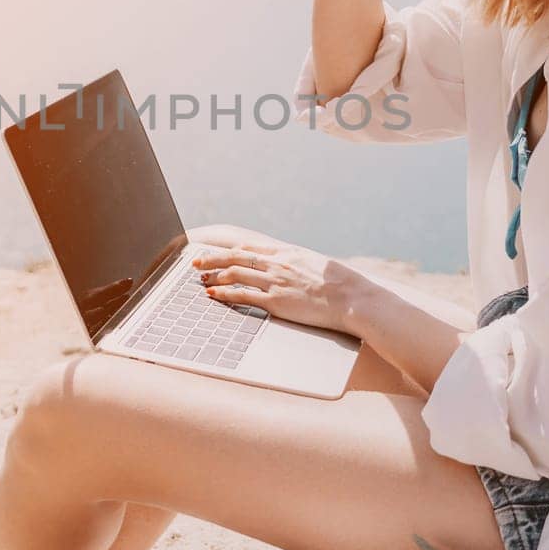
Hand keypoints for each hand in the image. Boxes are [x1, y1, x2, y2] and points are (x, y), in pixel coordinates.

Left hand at [186, 223, 369, 335]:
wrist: (352, 298)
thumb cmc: (340, 284)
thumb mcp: (316, 264)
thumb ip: (297, 262)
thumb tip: (289, 264)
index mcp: (287, 253)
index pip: (249, 247)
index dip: (228, 250)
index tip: (215, 252)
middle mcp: (277, 264)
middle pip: (235, 257)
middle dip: (212, 259)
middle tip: (196, 262)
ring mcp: (275, 282)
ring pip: (235, 274)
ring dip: (214, 276)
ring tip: (201, 280)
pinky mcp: (276, 302)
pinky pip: (242, 296)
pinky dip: (224, 294)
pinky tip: (213, 295)